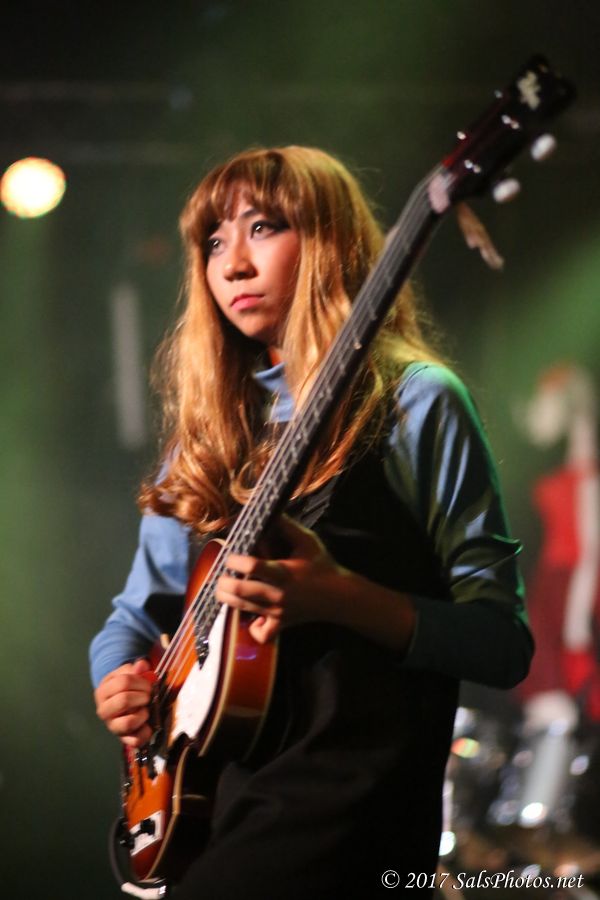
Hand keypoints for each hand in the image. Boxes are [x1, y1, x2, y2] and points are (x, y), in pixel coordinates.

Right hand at [94, 658, 155, 746]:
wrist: (122, 705)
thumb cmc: (126, 688)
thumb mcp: (128, 675)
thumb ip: (136, 669)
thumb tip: (142, 665)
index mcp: (103, 691)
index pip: (123, 682)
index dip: (140, 681)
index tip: (148, 683)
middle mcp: (104, 710)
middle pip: (124, 700)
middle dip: (142, 696)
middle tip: (148, 695)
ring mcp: (112, 726)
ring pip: (127, 723)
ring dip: (143, 714)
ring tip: (145, 709)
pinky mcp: (123, 739)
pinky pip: (135, 740)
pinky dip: (146, 732)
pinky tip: (148, 724)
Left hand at [215, 515, 348, 643]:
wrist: (339, 596)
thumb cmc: (322, 565)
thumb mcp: (307, 541)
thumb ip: (286, 526)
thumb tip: (269, 511)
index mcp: (284, 572)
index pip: (252, 567)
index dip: (235, 560)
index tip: (230, 555)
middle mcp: (278, 594)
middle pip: (240, 591)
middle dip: (224, 582)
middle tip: (222, 573)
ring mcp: (278, 612)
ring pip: (243, 608)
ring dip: (228, 598)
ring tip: (225, 587)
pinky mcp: (281, 624)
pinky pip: (261, 633)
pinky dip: (251, 627)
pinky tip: (249, 614)